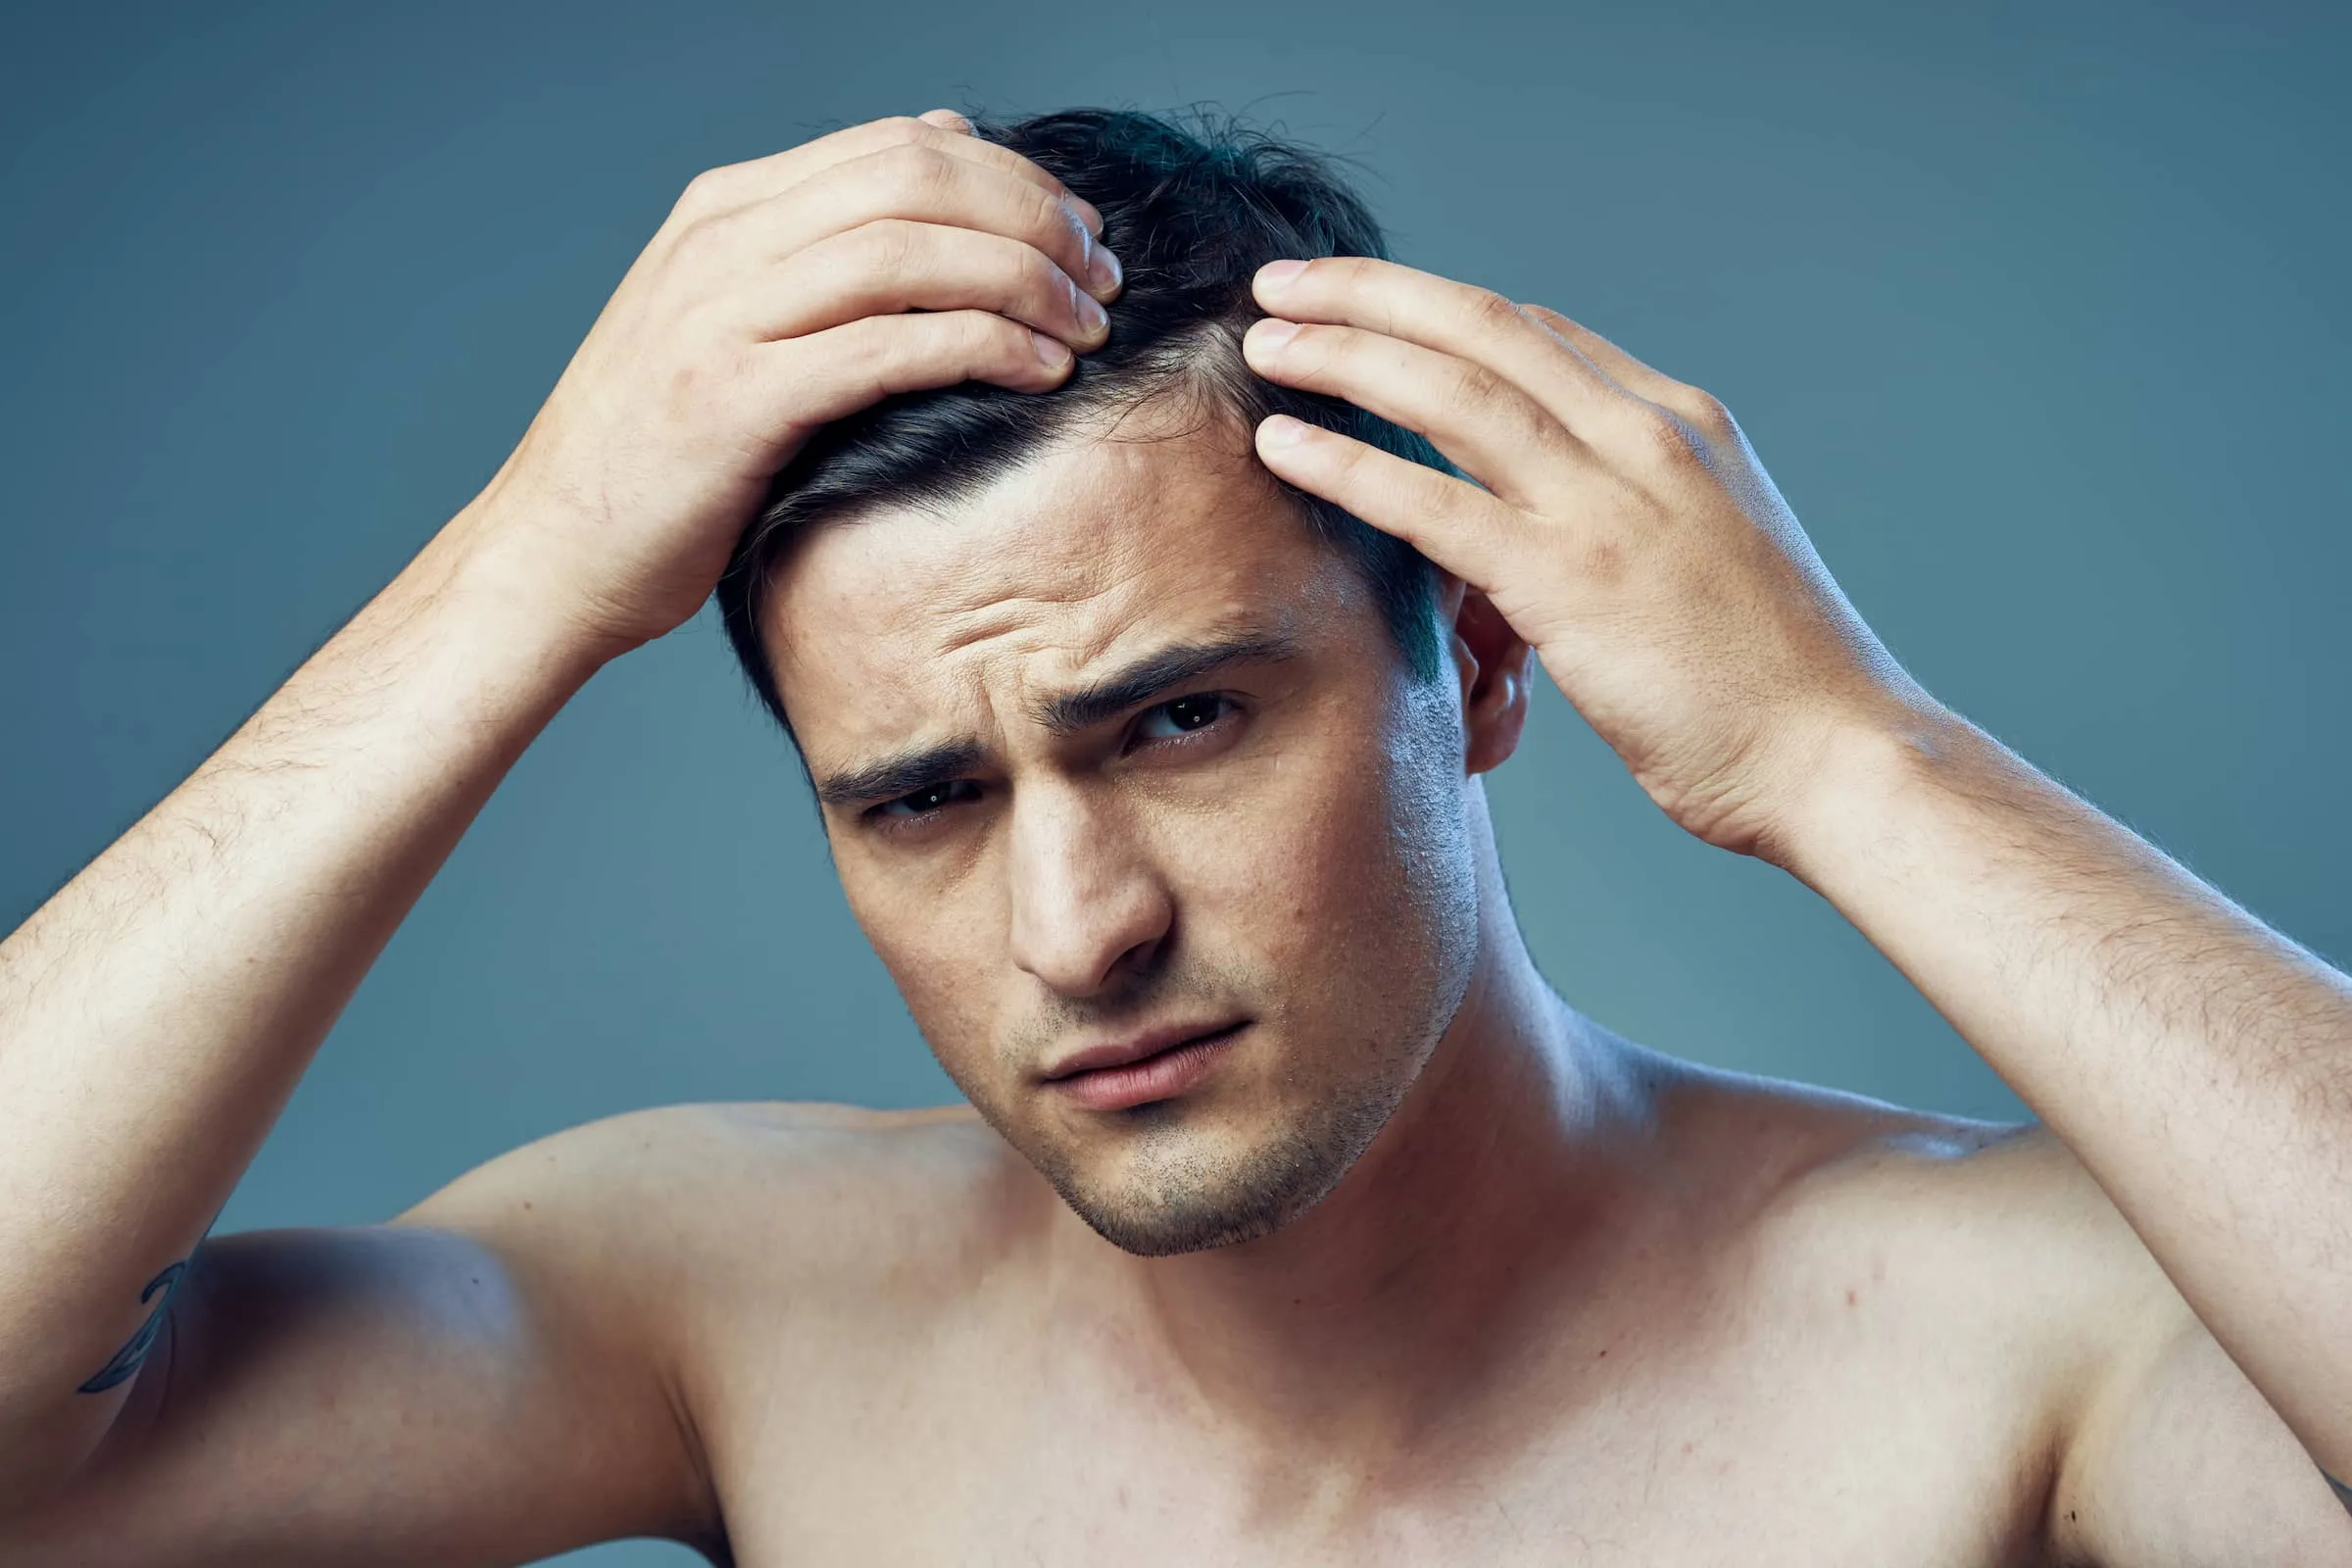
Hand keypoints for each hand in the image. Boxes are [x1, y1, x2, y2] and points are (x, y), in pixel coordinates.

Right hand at [448, 109, 1121, 657]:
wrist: (551, 554)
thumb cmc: (661, 456)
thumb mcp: (732, 325)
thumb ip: (822, 255)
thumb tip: (941, 164)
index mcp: (724, 212)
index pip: (896, 146)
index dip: (1010, 175)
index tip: (1077, 231)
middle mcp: (720, 245)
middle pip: (914, 179)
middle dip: (1032, 217)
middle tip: (1102, 274)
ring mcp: (721, 318)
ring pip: (909, 252)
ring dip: (1023, 280)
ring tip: (1088, 324)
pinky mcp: (736, 400)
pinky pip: (888, 347)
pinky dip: (981, 346)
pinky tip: (1038, 371)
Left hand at [1240, 257, 1930, 859]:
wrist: (1842, 755)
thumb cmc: (1777, 688)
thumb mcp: (1711, 560)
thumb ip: (1632, 520)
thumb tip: (1548, 538)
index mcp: (1684, 427)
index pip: (1540, 335)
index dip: (1440, 311)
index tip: (1369, 303)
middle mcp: (1645, 439)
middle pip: (1482, 330)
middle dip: (1371, 295)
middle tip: (1285, 283)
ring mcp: (1608, 503)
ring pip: (1450, 390)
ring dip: (1343, 355)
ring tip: (1266, 339)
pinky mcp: (1570, 580)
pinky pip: (1431, 501)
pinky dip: (1347, 464)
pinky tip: (1283, 445)